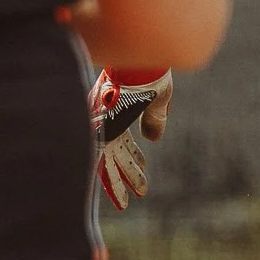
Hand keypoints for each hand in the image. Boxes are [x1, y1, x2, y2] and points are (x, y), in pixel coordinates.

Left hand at [90, 69, 172, 210]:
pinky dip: (114, 181)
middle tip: (130, 198)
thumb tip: (154, 138)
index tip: (144, 169)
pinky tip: (122, 195)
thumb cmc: (149, 70)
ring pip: (107, 163)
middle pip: (113, 154)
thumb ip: (154, 118)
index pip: (122, 141)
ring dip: (119, 185)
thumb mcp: (158, 98)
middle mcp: (104, 118)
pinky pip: (105, 163)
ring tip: (126, 205)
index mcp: (116, 110)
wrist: (138, 55)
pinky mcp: (101, 130)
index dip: (133, 158)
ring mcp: (101, 125)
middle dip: (123, 176)